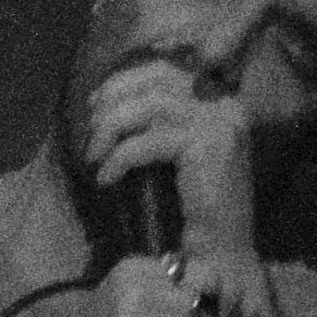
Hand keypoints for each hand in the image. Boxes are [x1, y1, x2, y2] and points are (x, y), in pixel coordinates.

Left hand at [71, 48, 263, 271]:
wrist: (219, 248)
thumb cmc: (189, 204)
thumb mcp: (171, 153)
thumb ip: (154, 123)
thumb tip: (107, 103)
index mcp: (219, 100)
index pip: (168, 69)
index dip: (125, 79)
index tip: (95, 102)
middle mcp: (225, 105)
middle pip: (157, 79)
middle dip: (113, 100)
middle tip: (91, 132)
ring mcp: (221, 123)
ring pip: (149, 106)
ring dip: (110, 129)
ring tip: (94, 156)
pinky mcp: (209, 148)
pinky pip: (147, 143)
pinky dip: (118, 159)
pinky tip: (106, 179)